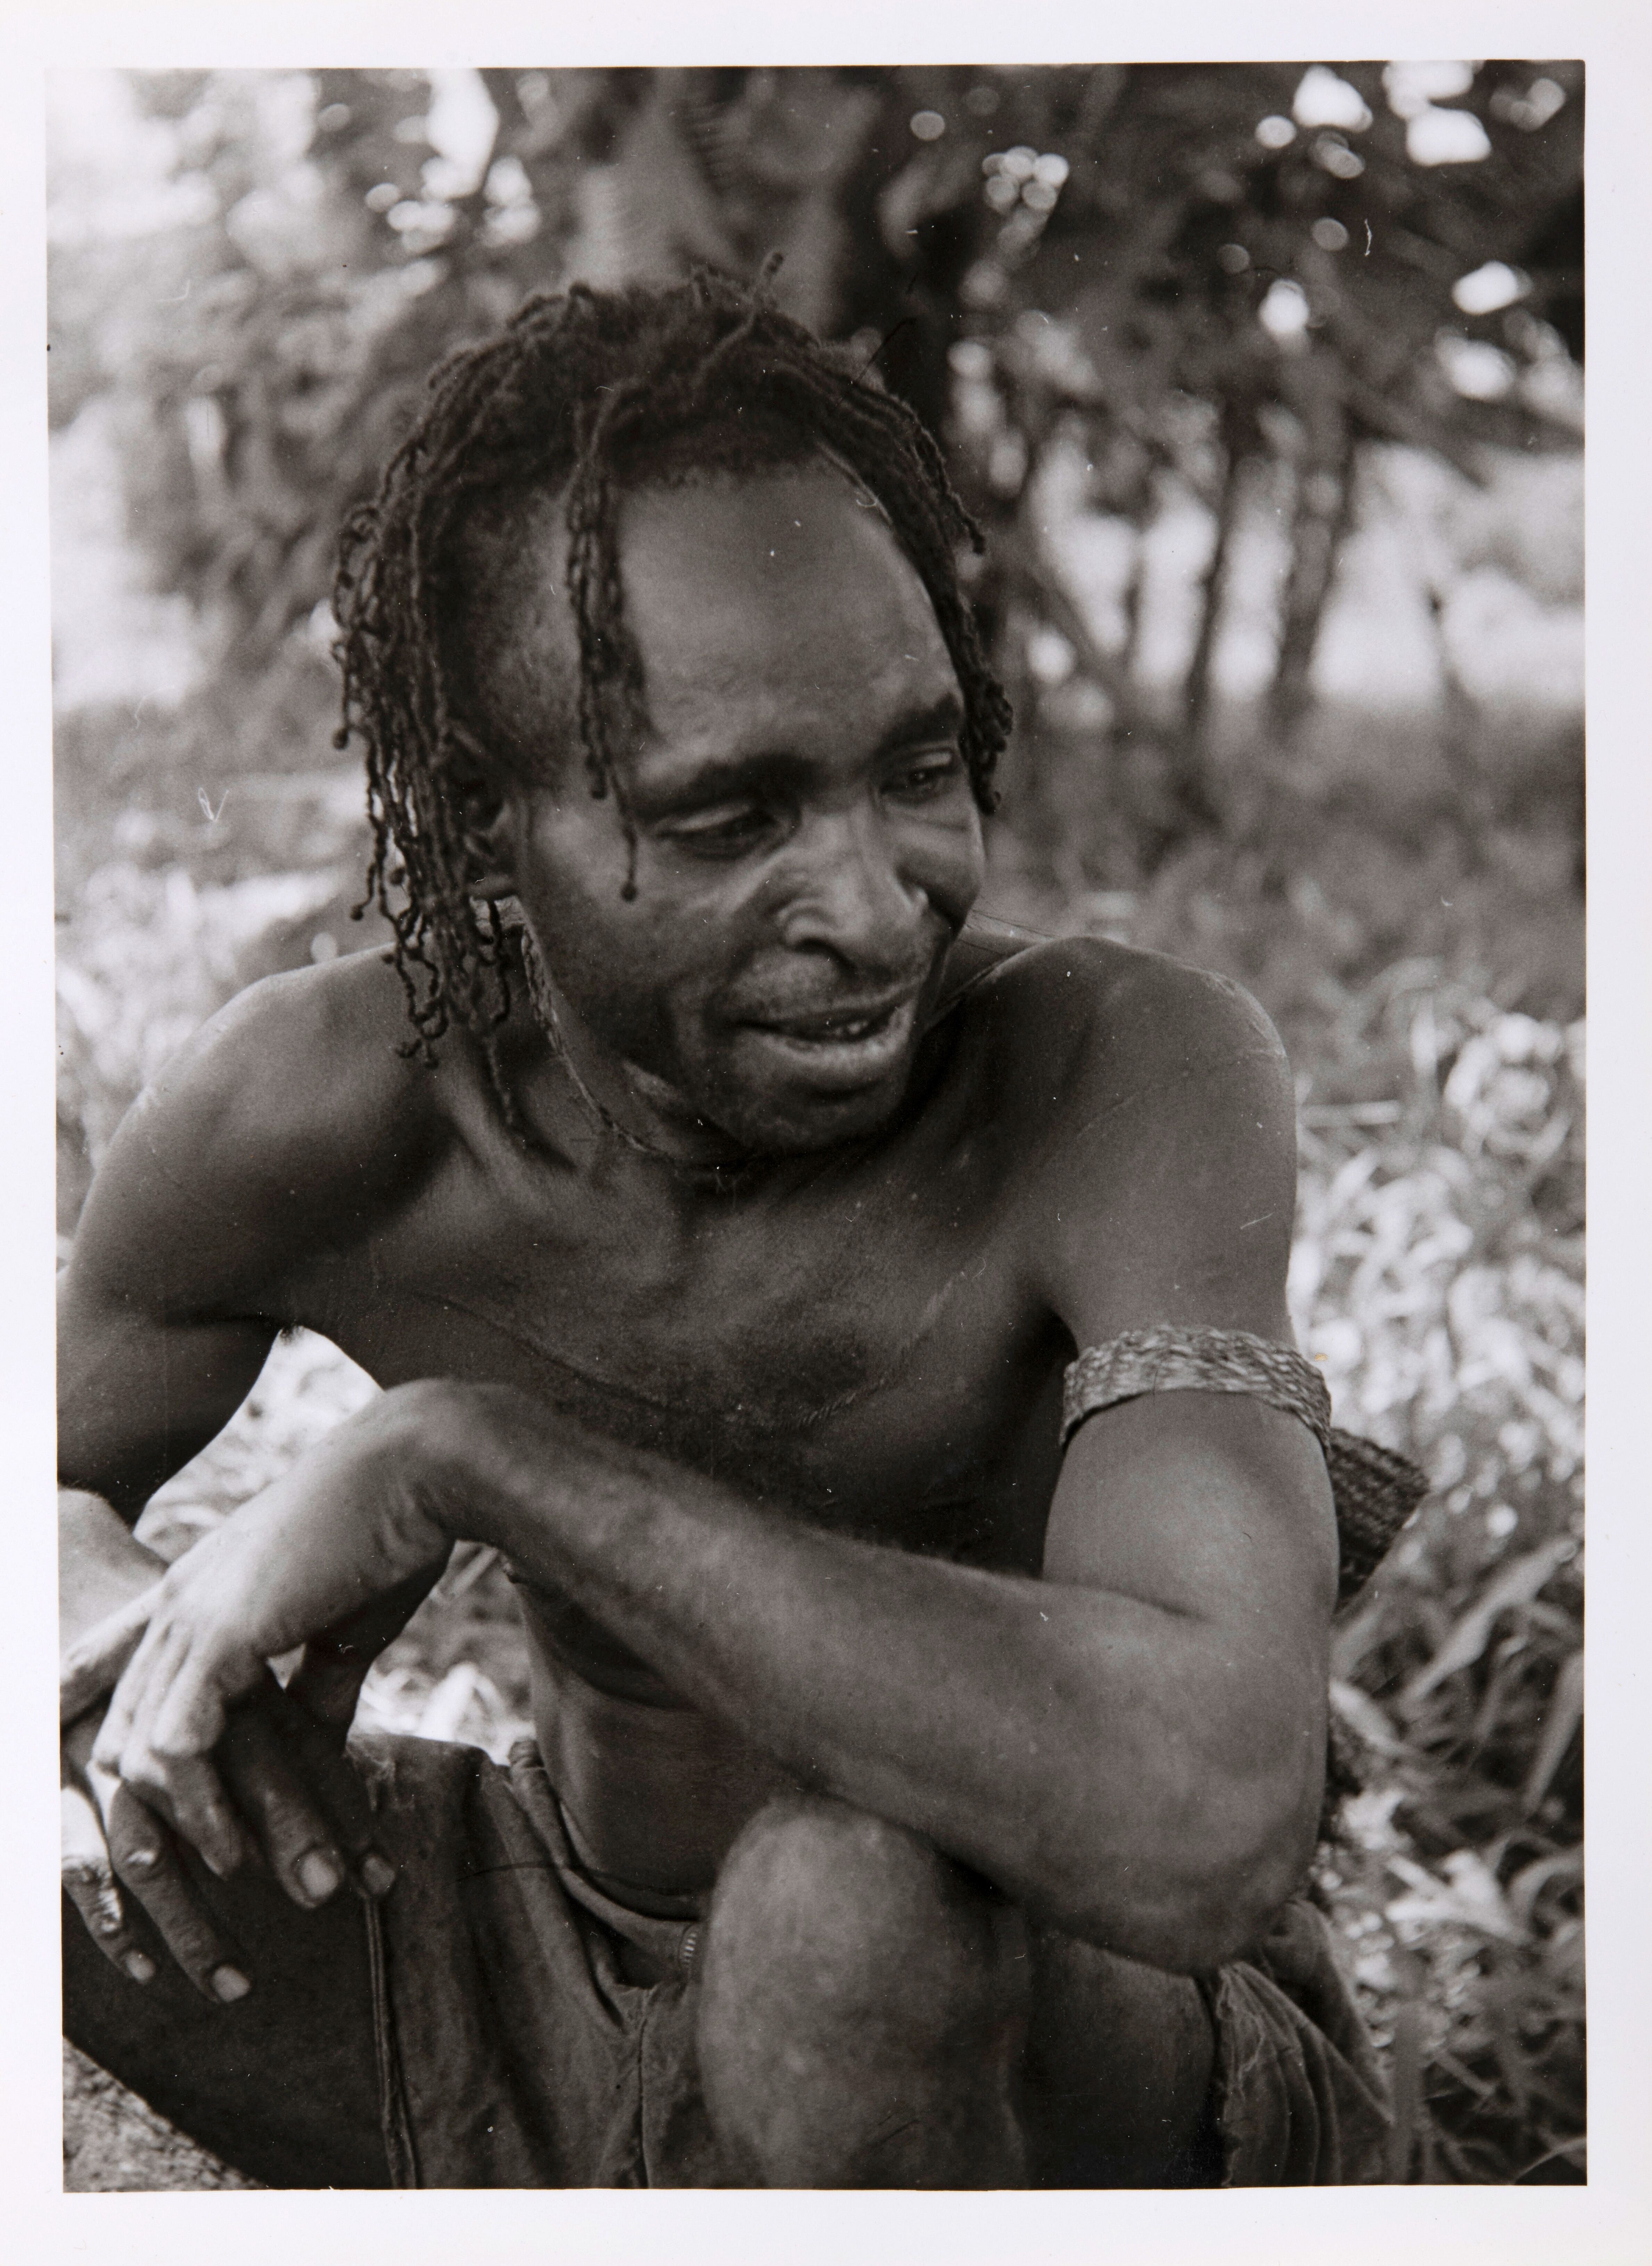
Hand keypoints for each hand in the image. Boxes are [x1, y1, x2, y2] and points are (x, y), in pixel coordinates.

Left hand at [59, 1446, 447, 2001]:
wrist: (417, 1470)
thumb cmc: (390, 1532)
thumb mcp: (341, 1621)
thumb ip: (315, 1684)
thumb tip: (312, 1742)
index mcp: (198, 1584)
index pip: (100, 1653)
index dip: (68, 1701)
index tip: (42, 1744)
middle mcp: (176, 1599)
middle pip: (111, 1719)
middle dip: (126, 1802)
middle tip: (161, 1877)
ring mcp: (191, 1616)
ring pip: (136, 1746)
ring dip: (178, 1825)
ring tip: (224, 1873)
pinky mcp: (221, 1637)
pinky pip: (178, 1747)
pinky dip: (199, 1807)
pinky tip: (233, 1848)